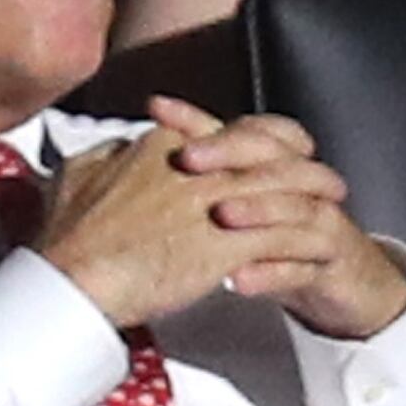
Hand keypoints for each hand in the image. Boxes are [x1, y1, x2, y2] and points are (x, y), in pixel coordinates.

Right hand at [33, 105, 353, 332]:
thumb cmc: (70, 236)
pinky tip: (321, 249)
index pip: (232, 129)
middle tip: (324, 174)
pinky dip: (303, 242)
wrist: (75, 277)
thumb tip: (122, 150)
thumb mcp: (79, 175)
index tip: (282, 146)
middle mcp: (197, 165)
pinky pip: (280, 238)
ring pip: (283, 189)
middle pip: (268, 152)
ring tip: (336, 206)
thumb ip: (111, 156)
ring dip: (314, 197)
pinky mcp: (226, 245)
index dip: (266, 137)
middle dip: (303, 162)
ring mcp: (215, 203)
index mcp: (165, 143)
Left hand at [152, 99, 405, 338]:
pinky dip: (272, 274)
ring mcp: (322, 223)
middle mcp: (302, 184)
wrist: (350, 283)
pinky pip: (303, 268)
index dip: (198, 117)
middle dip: (228, 154)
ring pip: (292, 209)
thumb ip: (207, 176)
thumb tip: (145, 145)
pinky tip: (240, 282)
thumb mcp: (248, 203)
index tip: (157, 109)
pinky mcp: (334, 265)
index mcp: (276, 164)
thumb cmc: (288, 238)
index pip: (238, 129)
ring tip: (221, 216)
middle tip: (187, 158)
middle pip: (269, 157)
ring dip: (256, 210)